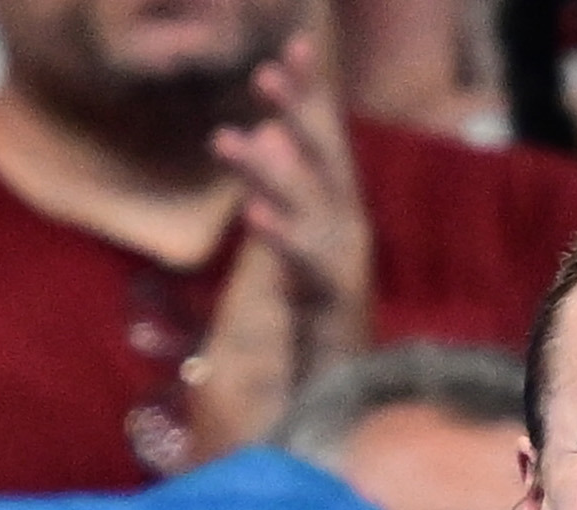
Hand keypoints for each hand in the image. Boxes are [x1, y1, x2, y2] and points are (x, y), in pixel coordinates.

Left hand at [196, 33, 371, 443]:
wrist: (339, 399)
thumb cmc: (315, 322)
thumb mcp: (292, 245)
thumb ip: (281, 192)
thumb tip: (263, 137)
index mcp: (341, 214)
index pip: (328, 141)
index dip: (313, 94)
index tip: (296, 43)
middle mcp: (350, 233)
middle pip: (327, 162)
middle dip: (300, 114)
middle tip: (263, 74)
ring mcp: (345, 268)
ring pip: (310, 207)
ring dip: (270, 171)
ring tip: (225, 142)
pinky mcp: (333, 305)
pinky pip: (303, 264)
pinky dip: (281, 236)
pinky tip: (251, 216)